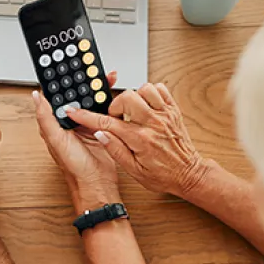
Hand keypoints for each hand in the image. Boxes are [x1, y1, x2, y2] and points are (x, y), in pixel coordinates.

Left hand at [34, 72, 120, 212]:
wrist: (97, 183)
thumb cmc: (74, 167)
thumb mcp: (56, 140)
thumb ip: (45, 117)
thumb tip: (35, 96)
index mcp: (55, 123)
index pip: (56, 96)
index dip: (61, 81)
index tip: (66, 66)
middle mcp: (69, 122)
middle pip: (75, 95)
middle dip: (82, 81)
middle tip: (90, 67)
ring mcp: (86, 124)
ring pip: (90, 100)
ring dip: (97, 88)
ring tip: (104, 76)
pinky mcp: (100, 127)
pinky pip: (103, 109)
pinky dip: (108, 100)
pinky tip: (111, 92)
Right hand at [65, 83, 207, 196]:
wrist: (189, 174)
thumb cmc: (163, 175)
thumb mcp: (134, 171)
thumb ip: (115, 150)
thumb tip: (100, 134)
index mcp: (140, 139)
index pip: (107, 123)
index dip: (86, 116)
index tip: (74, 111)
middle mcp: (153, 123)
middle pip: (126, 97)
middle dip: (115, 104)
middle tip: (116, 116)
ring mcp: (165, 115)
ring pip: (144, 88)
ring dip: (134, 96)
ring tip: (132, 110)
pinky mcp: (173, 111)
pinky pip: (161, 89)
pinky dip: (150, 92)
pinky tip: (146, 105)